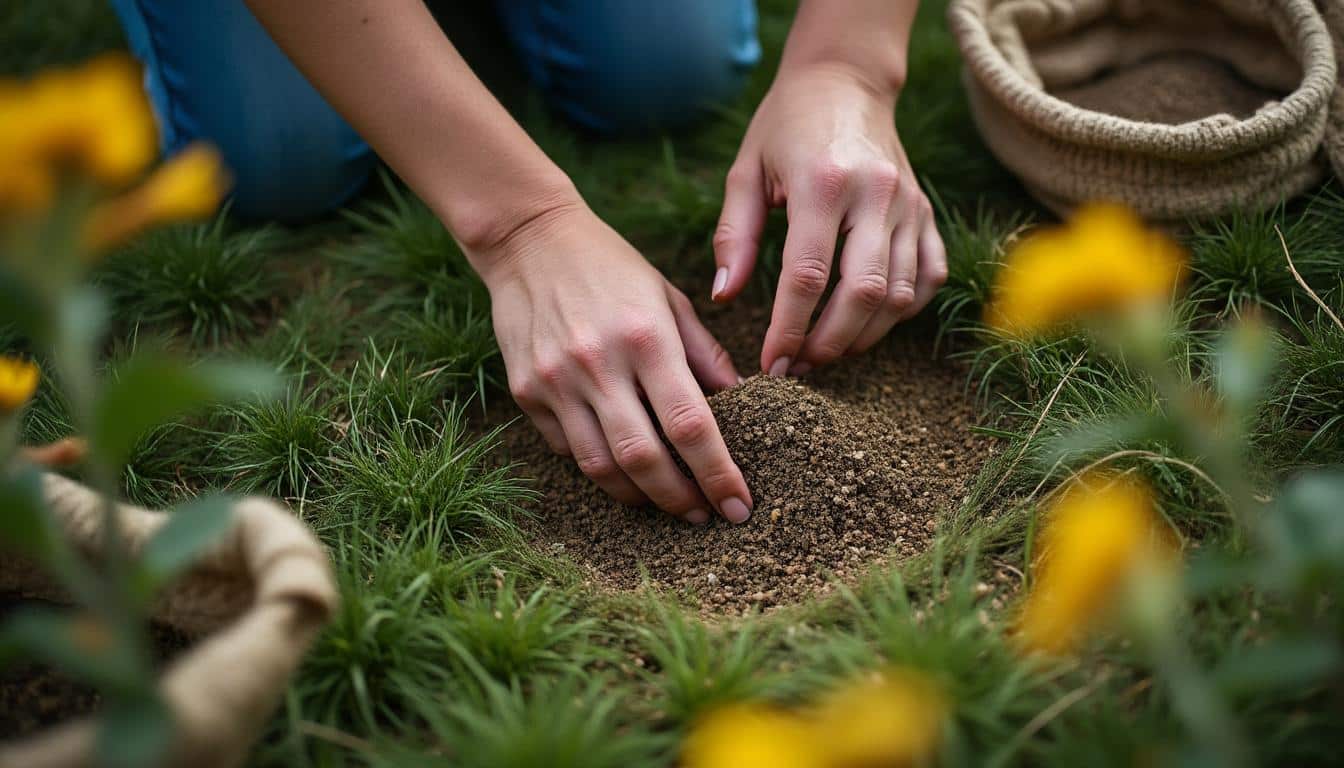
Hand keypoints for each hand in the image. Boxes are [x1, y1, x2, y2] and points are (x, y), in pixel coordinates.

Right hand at [471, 202, 753, 523]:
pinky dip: (599, 467)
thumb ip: (704, 353)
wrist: (528, 239)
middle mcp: (598, 364)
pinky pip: (566, 449)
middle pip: (643, 459)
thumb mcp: (668, 297)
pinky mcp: (525, 391)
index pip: (690, 424)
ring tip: (666, 502)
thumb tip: (740, 403)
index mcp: (646, 338)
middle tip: (705, 516)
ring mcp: (556, 381)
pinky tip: (621, 467)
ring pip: (600, 466)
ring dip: (638, 496)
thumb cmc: (611, 267)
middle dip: (680, 499)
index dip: (717, 473)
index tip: (739, 505)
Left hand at [711, 64, 946, 375]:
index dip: (789, 329)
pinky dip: (901, 311)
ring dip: (863, 336)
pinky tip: (867, 322)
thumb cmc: (785, 126)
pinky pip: (927, 278)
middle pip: (862, 294)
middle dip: (829, 343)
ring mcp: (909, 206)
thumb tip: (724, 297)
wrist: (845, 80)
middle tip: (799, 368)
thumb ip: (734, 236)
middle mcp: (876, 195)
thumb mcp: (745, 170)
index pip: (808, 276)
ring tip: (825, 352)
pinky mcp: (926, 213)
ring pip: (899, 294)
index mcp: (824, 183)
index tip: (771, 364)